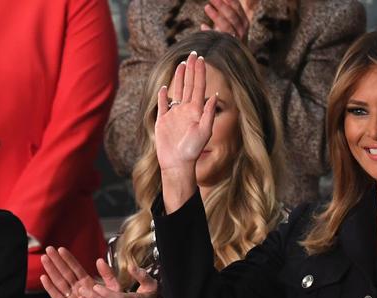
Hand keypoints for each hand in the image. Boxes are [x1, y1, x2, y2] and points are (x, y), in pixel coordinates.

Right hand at [40, 247, 116, 297]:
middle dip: (57, 261)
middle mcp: (77, 290)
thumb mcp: (114, 290)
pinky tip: (44, 278)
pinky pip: (57, 297)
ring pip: (59, 282)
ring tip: (44, 259)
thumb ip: (108, 275)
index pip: (76, 268)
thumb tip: (99, 260)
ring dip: (51, 270)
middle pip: (65, 273)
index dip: (68, 259)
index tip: (61, 249)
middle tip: (48, 249)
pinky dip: (50, 288)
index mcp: (88, 284)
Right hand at [155, 51, 216, 174]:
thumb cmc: (192, 150)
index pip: (198, 86)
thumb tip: (213, 96)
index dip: (199, 72)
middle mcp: (185, 110)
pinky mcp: (163, 121)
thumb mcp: (204, 131)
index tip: (200, 58)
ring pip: (177, 91)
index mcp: (196, 110)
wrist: (177, 163)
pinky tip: (164, 88)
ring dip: (179, 78)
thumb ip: (208, 113)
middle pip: (189, 85)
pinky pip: (163, 105)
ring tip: (181, 65)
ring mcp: (174, 114)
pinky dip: (163, 96)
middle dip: (191, 70)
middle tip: (192, 54)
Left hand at [201, 0, 250, 43]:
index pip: (238, 8)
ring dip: (216, 16)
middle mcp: (242, 30)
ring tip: (206, 7)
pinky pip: (219, 39)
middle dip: (222, 5)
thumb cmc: (233, 36)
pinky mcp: (229, 48)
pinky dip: (211, 32)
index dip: (230, 0)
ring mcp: (236, 39)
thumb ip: (227, 12)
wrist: (238, 57)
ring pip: (227, 26)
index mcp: (244, 21)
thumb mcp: (233, 23)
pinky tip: (203, 25)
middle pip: (232, 16)